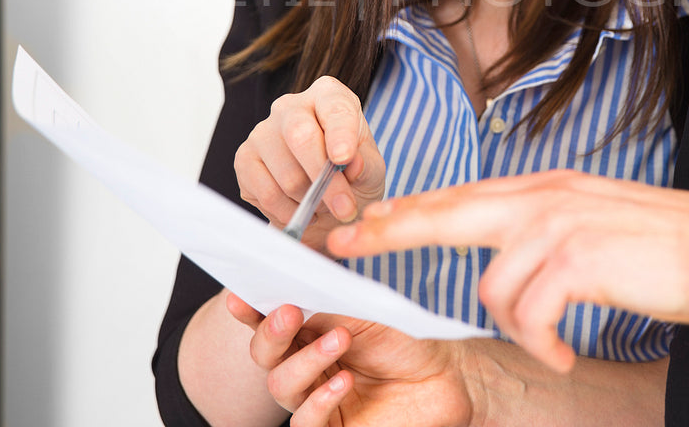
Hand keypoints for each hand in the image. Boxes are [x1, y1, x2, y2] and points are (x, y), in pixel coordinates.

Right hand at [223, 292, 475, 426]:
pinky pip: (305, 422)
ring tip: (340, 340)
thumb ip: (323, 299)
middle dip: (272, 332)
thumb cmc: (407, 338)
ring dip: (306, 360)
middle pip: (265, 353)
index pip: (268, 320)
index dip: (249, 309)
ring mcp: (316, 398)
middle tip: (291, 313)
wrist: (448, 374)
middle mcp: (306, 364)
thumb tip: (287, 277)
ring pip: (281, 384)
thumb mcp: (364, 309)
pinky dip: (319, 400)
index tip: (240, 298)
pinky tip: (344, 382)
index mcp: (308, 330)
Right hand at [235, 76, 385, 251]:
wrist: (324, 200)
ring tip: (323, 204)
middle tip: (344, 208)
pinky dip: (290, 213)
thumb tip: (352, 163)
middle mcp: (290, 107)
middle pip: (300, 137)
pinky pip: (267, 195)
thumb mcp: (371, 170)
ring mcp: (262, 132)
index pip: (334, 107)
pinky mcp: (244, 160)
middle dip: (324, 179)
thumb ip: (366, 166)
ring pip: (287, 176)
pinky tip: (301, 209)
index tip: (344, 158)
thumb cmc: (351, 174)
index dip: (339, 133)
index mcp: (328, 96)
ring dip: (311, 202)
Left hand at [327, 171, 688, 371]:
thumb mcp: (597, 223)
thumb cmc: (669, 247)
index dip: (410, 209)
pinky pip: (530, 316)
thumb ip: (549, 229)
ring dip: (521, 330)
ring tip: (554, 347)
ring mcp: (560, 225)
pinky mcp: (577, 260)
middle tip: (346, 247)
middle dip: (391, 230)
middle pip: (448, 211)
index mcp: (550, 188)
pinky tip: (565, 356)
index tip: (365, 220)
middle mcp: (547, 197)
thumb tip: (506, 256)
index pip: (463, 195)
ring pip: (494, 288)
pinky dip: (544, 345)